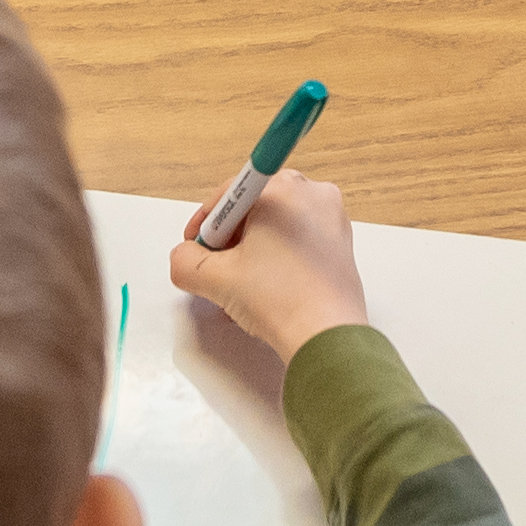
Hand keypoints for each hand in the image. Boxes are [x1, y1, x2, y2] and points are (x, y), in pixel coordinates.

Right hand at [169, 172, 367, 358]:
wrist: (327, 337)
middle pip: (254, 210)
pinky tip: (266, 291)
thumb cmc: (283, 300)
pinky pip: (298, 243)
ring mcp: (332, 219)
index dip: (206, 224)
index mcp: (282, 188)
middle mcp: (313, 194)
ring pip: (276, 228)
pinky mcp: (342, 245)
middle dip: (230, 240)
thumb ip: (185, 262)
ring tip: (241, 288)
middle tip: (218, 269)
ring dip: (253, 254)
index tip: (197, 246)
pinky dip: (278, 260)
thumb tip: (184, 257)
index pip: (229, 196)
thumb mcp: (216, 279)